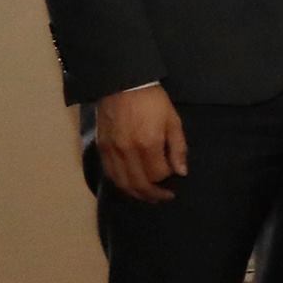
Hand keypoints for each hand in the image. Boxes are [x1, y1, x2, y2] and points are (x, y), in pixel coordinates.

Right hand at [90, 83, 188, 202]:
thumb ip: (178, 148)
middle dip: (153, 195)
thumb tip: (181, 172)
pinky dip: (120, 183)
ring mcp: (112, 151)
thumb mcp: (173, 121)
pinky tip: (130, 185)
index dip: (167, 179)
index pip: (158, 174)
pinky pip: (110, 173)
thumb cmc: (153, 102)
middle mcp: (127, 152)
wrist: (122, 85)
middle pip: (139, 184)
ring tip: (148, 196)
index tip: (174, 176)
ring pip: (122, 182)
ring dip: (136, 193)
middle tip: (164, 197)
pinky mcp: (101, 148)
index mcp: (148, 144)